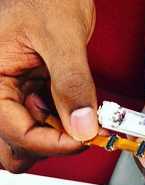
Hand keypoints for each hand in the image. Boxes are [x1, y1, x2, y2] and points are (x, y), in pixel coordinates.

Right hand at [0, 0, 97, 171]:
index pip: (17, 133)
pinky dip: (63, 125)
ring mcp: (16, 97)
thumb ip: (71, 84)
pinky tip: (77, 109)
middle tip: (83, 129)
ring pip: (30, 140)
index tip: (86, 139)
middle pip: (18, 146)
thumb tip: (83, 127)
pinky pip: (44, 124)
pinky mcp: (32, 97)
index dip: (54, 143)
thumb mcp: (61, 37)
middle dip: (53, 144)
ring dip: (58, 138)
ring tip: (80, 116)